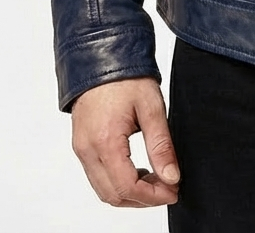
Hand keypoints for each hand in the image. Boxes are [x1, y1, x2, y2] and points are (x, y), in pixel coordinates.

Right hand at [70, 76, 179, 206]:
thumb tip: (171, 177)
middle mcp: (86, 150)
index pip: (126, 187)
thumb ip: (161, 145)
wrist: (101, 56)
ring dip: (130, 192)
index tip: (173, 191)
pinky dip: (118, 181)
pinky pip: (97, 175)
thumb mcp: (151, 107)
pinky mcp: (81, 144)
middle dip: (143, 199)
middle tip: (168, 187)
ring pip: (103, 189)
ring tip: (157, 180)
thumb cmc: (126, 77)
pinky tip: (138, 170)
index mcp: (105, 141)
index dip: (152, 196)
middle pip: (112, 195)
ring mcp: (81, 148)